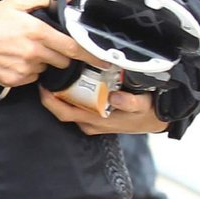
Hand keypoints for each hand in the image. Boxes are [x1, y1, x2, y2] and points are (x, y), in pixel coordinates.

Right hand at [0, 0, 94, 87]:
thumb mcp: (16, 3)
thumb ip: (43, 0)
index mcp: (38, 32)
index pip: (73, 47)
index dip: (90, 55)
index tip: (103, 61)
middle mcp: (34, 53)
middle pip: (63, 60)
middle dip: (61, 54)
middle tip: (47, 44)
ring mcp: (25, 69)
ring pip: (47, 69)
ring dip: (43, 62)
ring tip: (25, 51)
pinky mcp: (16, 80)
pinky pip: (32, 78)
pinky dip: (29, 71)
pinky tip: (16, 60)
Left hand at [39, 86, 167, 136]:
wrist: (156, 120)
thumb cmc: (148, 113)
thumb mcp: (143, 106)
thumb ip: (131, 102)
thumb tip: (116, 97)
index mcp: (97, 120)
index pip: (65, 113)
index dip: (51, 101)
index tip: (43, 86)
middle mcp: (91, 123)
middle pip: (62, 110)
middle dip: (50, 96)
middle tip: (44, 76)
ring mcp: (92, 121)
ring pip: (69, 109)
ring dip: (61, 95)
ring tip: (55, 76)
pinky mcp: (96, 118)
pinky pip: (78, 108)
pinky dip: (71, 97)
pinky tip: (71, 84)